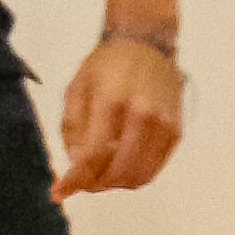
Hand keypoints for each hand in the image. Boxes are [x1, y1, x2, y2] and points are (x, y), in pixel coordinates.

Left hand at [55, 32, 184, 198]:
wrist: (147, 42)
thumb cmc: (107, 64)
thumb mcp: (76, 88)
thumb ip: (72, 129)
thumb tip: (76, 166)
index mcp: (112, 102)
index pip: (93, 156)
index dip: (74, 181)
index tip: (59, 192)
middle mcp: (143, 115)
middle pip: (118, 173)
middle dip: (94, 185)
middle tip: (80, 181)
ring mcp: (164, 125)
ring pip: (138, 177)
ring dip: (114, 183)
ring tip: (99, 171)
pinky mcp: (175, 131)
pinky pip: (154, 168)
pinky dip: (134, 174)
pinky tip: (119, 161)